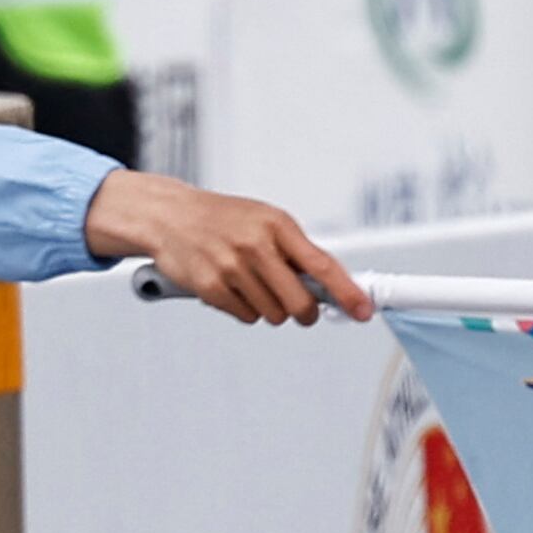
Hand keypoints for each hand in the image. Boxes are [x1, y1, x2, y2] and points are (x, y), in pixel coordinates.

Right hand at [82, 173, 371, 323]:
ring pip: (274, 315)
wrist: (170, 216)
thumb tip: (335, 286)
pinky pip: (246, 317)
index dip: (347, 293)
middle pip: (301, 304)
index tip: (363, 311)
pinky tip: (231, 287)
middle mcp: (256, 245)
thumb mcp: (265, 221)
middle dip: (304, 311)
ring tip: (252, 283)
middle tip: (299, 306)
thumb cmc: (224, 219)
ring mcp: (232, 267)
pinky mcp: (210, 287)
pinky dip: (244, 309)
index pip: (322, 266)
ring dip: (269, 308)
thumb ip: (297, 252)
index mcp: (277, 226)